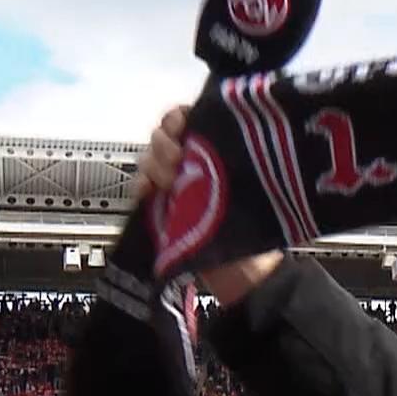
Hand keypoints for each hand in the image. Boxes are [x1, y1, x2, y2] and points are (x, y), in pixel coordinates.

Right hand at [132, 104, 283, 305]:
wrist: (242, 278)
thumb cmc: (256, 236)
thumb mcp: (257, 195)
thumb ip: (240, 168)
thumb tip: (236, 142)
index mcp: (216, 154)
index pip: (191, 119)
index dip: (181, 118)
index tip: (184, 127)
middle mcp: (192, 165)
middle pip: (164, 136)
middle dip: (166, 142)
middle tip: (178, 159)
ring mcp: (172, 185)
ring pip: (149, 158)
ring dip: (154, 163)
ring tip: (167, 180)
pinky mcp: (158, 207)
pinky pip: (139, 187)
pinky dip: (139, 186)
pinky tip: (148, 191)